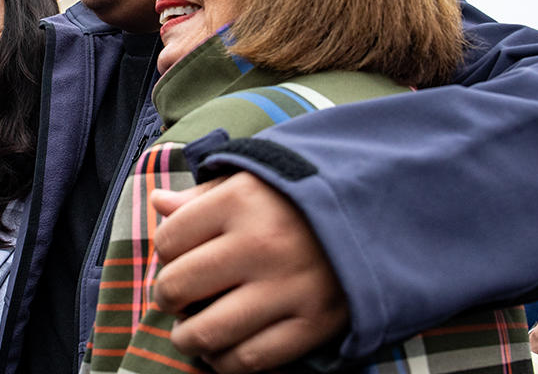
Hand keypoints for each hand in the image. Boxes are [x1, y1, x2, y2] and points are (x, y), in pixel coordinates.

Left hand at [150, 172, 347, 372]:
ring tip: (189, 333)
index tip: (176, 257)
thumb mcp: (250, 181)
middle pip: (179, 286)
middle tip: (173, 298)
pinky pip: (251, 358)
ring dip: (187, 338)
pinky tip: (220, 352)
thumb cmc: (299, 199)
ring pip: (208, 331)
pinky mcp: (315, 324)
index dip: (164, 253)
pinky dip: (225, 362)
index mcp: (240, 201)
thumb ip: (201, 196)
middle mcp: (261, 245)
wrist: (379, 214)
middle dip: (166, 297)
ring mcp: (289, 288)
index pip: (169, 239)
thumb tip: (158, 204)